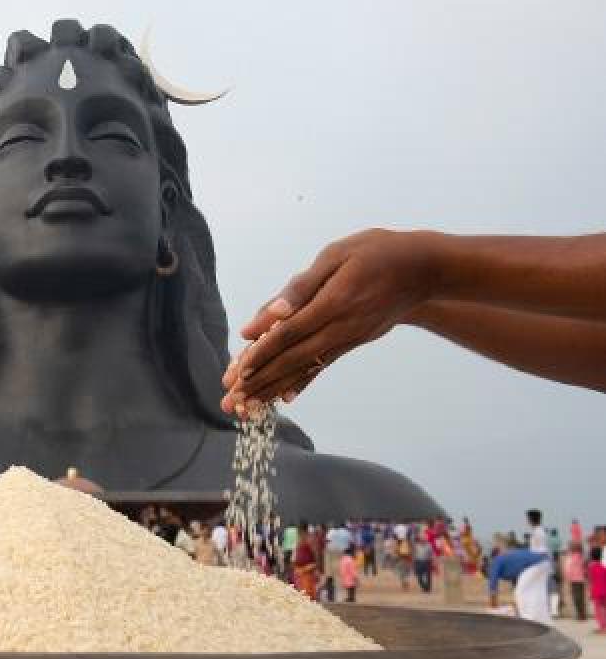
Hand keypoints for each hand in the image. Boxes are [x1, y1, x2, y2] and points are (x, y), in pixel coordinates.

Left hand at [221, 229, 439, 412]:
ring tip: (250, 406)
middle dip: (260, 380)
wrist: (423, 269)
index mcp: (332, 303)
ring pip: (305, 366)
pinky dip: (303, 380)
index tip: (238, 371)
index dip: (261, 354)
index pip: (288, 334)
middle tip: (234, 401)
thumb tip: (275, 312)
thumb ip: (302, 286)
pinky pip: (323, 364)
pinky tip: (286, 397)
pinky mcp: (353, 341)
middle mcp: (340, 327)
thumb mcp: (336, 256)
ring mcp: (348, 337)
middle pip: (292, 358)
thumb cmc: (377, 252)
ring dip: (274, 386)